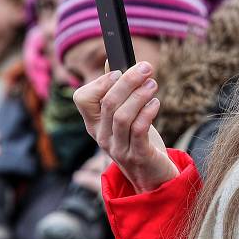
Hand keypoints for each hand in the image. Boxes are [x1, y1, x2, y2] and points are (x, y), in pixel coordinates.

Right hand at [73, 62, 177, 193]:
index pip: (82, 99)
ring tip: (152, 84)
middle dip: (128, 81)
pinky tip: (155, 103)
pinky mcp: (137, 155)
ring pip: (122, 116)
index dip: (100, 82)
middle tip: (146, 68)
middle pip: (108, 102)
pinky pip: (138, 130)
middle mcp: (101, 136)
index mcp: (94, 123)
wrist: (152, 176)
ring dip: (139, 95)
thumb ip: (116, 91)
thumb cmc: (138, 140)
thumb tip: (112, 63)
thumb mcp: (124, 115)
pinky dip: (147, 112)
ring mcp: (117, 148)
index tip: (119, 71)